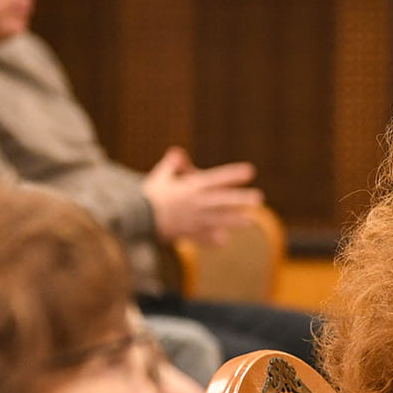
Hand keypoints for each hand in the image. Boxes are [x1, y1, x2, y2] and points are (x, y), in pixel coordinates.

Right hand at [143, 146, 263, 244]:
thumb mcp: (160, 176)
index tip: (250, 171)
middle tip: (259, 198)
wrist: (134, 216)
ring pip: (217, 219)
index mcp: (190, 186)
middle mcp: (194, 202)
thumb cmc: (148, 194)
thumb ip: (172, 165)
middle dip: (240, 199)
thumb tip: (177, 151)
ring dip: (233, 220)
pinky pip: (201, 236)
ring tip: (249, 222)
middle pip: (222, 200)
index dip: (233, 174)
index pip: (216, 178)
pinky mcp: (185, 232)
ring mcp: (192, 218)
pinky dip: (210, 239)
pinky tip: (223, 241)